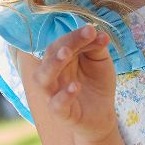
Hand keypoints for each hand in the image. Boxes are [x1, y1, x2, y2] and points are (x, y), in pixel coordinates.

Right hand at [32, 23, 116, 140]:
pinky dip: (64, 96)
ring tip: (67, 54)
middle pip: (50, 57)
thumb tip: (98, 33)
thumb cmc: (96, 84)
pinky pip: (56, 105)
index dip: (76, 36)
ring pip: (42, 79)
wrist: (102, 114)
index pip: (62, 43)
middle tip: (80, 36)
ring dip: (53, 64)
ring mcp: (53, 94)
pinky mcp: (61, 113)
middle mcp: (52, 75)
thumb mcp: (100, 62)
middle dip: (64, 44)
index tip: (92, 30)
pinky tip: (75, 87)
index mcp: (60, 59)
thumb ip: (96, 48)